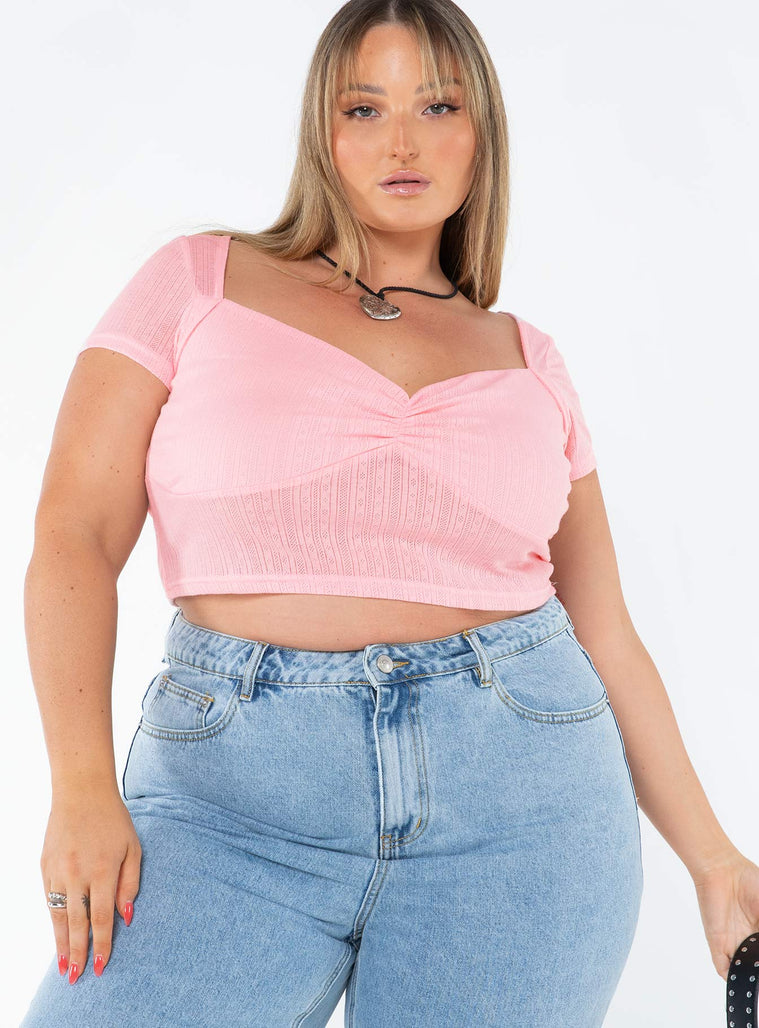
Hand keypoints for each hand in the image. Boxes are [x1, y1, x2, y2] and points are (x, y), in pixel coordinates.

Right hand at [40, 785, 141, 983]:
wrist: (81, 792)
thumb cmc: (114, 820)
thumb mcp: (133, 848)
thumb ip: (130, 883)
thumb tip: (126, 917)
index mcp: (102, 870)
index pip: (101, 918)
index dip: (101, 945)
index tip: (100, 966)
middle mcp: (77, 874)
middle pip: (77, 923)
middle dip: (77, 953)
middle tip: (77, 977)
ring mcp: (58, 870)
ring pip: (58, 915)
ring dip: (60, 943)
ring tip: (63, 966)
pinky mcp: (45, 866)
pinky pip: (49, 899)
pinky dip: (53, 919)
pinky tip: (58, 933)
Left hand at [691, 849, 758, 980]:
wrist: (721, 868)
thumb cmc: (750, 881)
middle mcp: (749, 940)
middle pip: (757, 964)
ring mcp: (733, 943)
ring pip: (743, 969)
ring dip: (751, 977)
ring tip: (755, 981)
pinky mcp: (717, 943)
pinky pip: (724, 967)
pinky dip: (734, 977)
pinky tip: (745, 980)